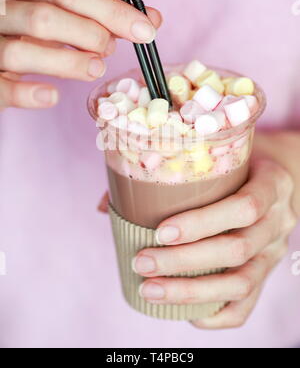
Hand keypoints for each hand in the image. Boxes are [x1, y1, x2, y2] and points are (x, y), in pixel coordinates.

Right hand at [0, 0, 160, 109]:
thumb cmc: (21, 28)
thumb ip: (96, 13)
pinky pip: (2, 88)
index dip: (111, 11)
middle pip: (46, 17)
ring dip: (69, 63)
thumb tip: (150, 19)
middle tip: (108, 49)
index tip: (146, 29)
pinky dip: (30, 94)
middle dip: (89, 36)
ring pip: (24, 51)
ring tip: (94, 69)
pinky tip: (53, 95)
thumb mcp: (51, 10)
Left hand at [132, 158, 296, 328]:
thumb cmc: (239, 164)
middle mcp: (278, 220)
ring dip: (192, 291)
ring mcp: (275, 250)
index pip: (245, 206)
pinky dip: (215, 314)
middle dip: (184, 261)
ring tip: (149, 289)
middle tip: (141, 261)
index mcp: (271, 182)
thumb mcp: (220, 154)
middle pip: (238, 248)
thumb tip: (105, 204)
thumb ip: (169, 172)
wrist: (281, 176)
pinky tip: (184, 313)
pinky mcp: (268, 273)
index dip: (203, 222)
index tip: (161, 231)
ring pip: (242, 281)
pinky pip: (247, 304)